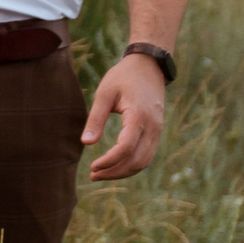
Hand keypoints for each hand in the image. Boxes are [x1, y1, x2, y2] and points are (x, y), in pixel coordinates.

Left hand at [84, 52, 167, 181]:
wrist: (148, 67)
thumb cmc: (122, 78)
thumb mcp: (104, 93)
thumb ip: (95, 118)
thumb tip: (86, 143)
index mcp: (139, 116)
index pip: (126, 148)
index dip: (109, 161)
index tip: (92, 167)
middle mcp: (153, 127)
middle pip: (137, 161)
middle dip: (115, 172)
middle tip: (93, 175)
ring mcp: (158, 130)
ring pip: (144, 161)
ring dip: (124, 172)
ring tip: (101, 174)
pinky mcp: (157, 131)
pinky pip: (147, 155)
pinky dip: (132, 164)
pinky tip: (115, 165)